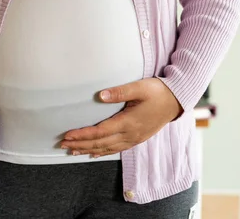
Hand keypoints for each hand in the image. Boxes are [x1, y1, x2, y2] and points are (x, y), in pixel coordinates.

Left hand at [61, 78, 183, 157]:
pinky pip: (116, 149)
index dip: (82, 135)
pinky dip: (103, 152)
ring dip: (89, 150)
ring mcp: (134, 138)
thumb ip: (119, 92)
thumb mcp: (139, 87)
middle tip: (62, 145)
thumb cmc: (158, 91)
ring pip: (107, 148)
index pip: (100, 131)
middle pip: (100, 143)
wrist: (177, 100)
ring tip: (73, 151)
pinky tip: (94, 153)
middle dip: (80, 144)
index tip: (67, 135)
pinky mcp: (137, 138)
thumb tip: (99, 95)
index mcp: (128, 122)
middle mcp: (130, 134)